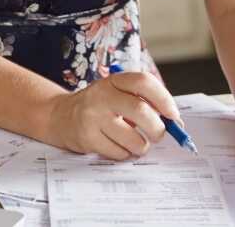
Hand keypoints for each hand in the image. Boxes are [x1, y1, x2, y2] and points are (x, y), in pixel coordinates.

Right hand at [45, 71, 178, 160]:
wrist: (61, 116)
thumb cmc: (100, 106)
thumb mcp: (117, 93)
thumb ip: (143, 101)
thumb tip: (174, 121)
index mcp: (114, 80)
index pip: (143, 82)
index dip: (164, 99)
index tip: (173, 115)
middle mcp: (102, 95)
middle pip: (140, 111)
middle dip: (157, 128)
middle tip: (159, 134)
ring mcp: (93, 116)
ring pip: (132, 138)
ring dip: (142, 146)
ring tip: (138, 143)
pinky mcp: (87, 138)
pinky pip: (118, 152)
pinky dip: (125, 154)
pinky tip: (119, 146)